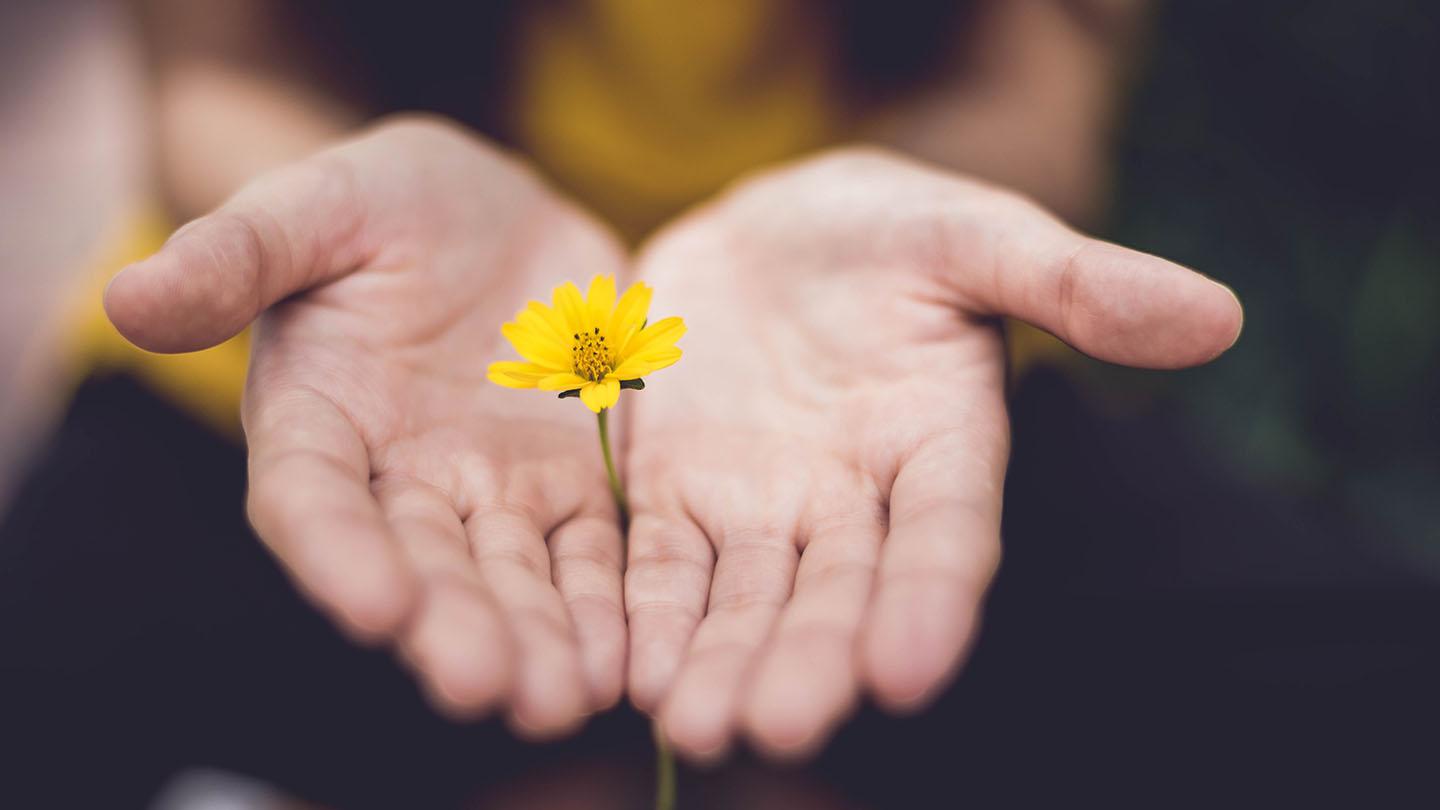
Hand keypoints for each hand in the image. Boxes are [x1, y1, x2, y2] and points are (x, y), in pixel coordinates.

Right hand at [105, 118, 628, 736]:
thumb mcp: (316, 205)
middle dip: (452, 626)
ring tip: (562, 698)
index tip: (376, 606)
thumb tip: (128, 297)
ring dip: (536, 640)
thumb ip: (239, 253)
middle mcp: (400, 478)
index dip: (338, 553)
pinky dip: (605, 605)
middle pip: (422, 564)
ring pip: (512, 577)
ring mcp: (491, 489)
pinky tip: (626, 660)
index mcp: (318, 419)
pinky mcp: (571, 484)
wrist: (493, 214)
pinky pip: (590, 553)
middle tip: (485, 686)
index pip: (312, 499)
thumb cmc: (385, 203)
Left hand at [622, 148, 1242, 758]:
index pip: (946, 535)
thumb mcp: (973, 234)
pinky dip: (647, 615)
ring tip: (695, 725)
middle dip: (810, 659)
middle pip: (837, 592)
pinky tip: (629, 671)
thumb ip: (1074, 280)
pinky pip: (660, 564)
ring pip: (745, 598)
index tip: (908, 671)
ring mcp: (761, 505)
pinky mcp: (676, 494)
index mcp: (941, 443)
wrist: (767, 230)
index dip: (931, 600)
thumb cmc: (886, 230)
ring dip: (721, 661)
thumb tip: (1217, 316)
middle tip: (778, 726)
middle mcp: (854, 498)